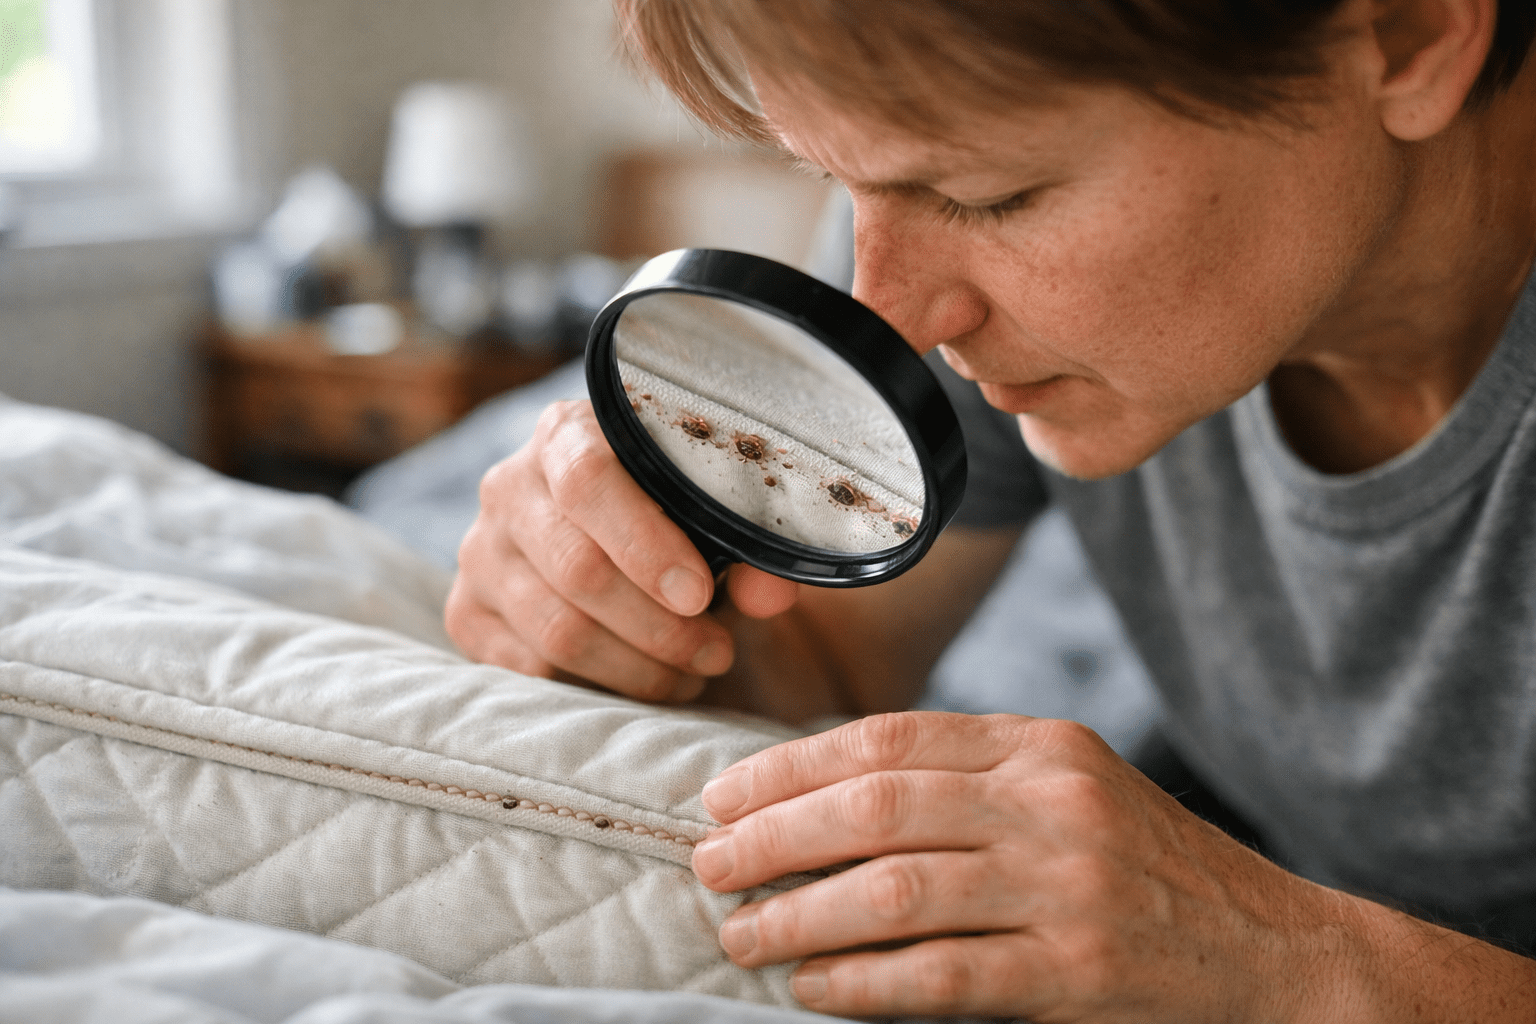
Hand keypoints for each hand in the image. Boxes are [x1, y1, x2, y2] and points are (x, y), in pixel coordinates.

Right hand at [446, 399, 795, 700]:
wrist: (602, 530)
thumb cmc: (667, 516)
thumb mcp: (711, 516)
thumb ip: (748, 550)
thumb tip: (771, 594)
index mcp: (567, 434)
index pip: (589, 482)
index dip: (646, 545)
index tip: (699, 594)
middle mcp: (508, 486)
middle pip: (578, 569)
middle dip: (660, 627)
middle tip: (717, 652)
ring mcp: (480, 552)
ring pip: (556, 630)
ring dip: (638, 667)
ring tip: (693, 672)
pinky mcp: (466, 614)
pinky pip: (528, 669)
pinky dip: (597, 688)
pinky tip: (644, 681)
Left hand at [690, 711, 1333, 1021]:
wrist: (1275, 950)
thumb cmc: (1146, 868)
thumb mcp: (1068, 789)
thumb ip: (967, 781)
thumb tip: (824, 796)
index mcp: (1039, 747)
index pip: (888, 738)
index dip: (790, 766)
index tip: (723, 793)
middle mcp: (1051, 803)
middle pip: (878, 805)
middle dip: (774, 835)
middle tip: (708, 863)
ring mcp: (1068, 888)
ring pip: (896, 890)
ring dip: (799, 914)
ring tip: (740, 933)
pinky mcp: (1079, 972)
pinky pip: (942, 976)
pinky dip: (863, 982)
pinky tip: (812, 986)